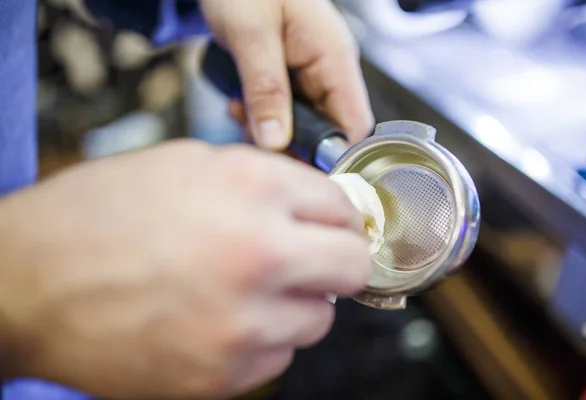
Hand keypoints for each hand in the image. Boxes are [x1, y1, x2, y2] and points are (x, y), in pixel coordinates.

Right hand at [0, 140, 370, 398]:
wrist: (28, 284)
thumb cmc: (96, 217)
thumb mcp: (185, 164)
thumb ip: (262, 180)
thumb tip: (312, 201)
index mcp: (250, 189)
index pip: (343, 206)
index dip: (339, 214)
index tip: (333, 223)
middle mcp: (258, 255)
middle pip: (352, 266)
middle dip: (338, 258)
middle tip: (313, 256)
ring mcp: (243, 324)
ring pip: (318, 319)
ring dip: (297, 302)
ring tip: (250, 288)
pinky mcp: (222, 376)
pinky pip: (277, 358)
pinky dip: (262, 339)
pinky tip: (221, 319)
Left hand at [200, 0, 373, 149]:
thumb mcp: (252, 34)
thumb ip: (265, 89)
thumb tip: (276, 141)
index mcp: (334, 57)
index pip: (355, 124)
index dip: (335, 155)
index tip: (302, 172)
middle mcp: (327, 71)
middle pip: (326, 132)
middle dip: (289, 144)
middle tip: (254, 134)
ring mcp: (308, 77)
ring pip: (300, 127)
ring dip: (269, 131)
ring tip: (240, 110)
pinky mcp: (288, 81)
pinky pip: (282, 115)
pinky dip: (259, 118)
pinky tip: (239, 104)